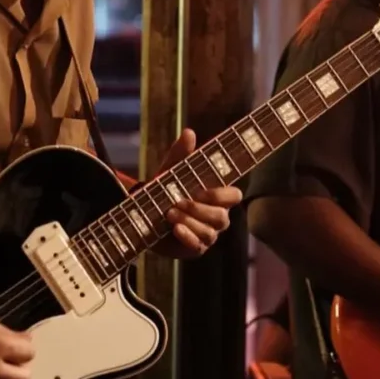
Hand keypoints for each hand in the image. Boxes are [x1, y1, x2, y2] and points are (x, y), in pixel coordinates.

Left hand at [150, 129, 242, 259]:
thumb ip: (181, 154)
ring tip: (170, 213)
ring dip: (190, 221)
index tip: (201, 190)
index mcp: (216, 196)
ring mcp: (207, 233)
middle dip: (200, 209)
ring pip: (210, 232)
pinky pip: (198, 246)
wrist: (145, 215)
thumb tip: (189, 132)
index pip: (234, 196)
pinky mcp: (195, 247)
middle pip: (222, 217)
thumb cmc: (166, 190)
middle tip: (178, 201)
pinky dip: (187, 237)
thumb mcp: (171, 171)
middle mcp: (216, 216)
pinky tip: (176, 229)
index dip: (221, 195)